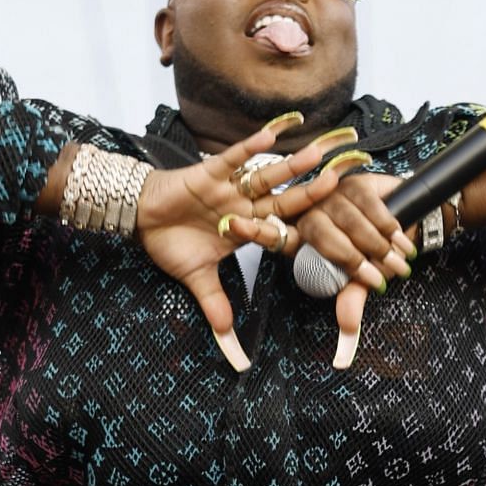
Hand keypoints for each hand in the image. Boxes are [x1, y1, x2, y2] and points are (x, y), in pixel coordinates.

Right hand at [135, 115, 353, 370]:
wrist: (141, 217)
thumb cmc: (170, 243)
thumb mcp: (197, 280)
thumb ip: (217, 309)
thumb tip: (233, 352)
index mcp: (248, 230)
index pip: (285, 232)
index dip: (310, 233)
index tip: (340, 234)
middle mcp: (246, 206)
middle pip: (286, 201)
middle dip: (313, 194)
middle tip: (344, 183)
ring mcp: (231, 188)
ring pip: (268, 176)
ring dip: (291, 166)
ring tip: (318, 154)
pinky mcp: (211, 171)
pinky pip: (235, 157)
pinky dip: (251, 147)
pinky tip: (273, 133)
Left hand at [223, 166, 410, 369]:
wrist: (408, 221)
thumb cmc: (374, 254)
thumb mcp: (361, 282)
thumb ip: (350, 305)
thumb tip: (345, 344)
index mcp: (302, 239)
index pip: (273, 237)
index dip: (253, 231)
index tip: (231, 224)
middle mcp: (311, 214)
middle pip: (322, 235)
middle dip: (356, 260)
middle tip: (380, 278)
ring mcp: (331, 196)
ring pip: (351, 224)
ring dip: (378, 248)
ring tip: (398, 262)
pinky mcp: (353, 183)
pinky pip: (370, 208)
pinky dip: (389, 228)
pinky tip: (402, 240)